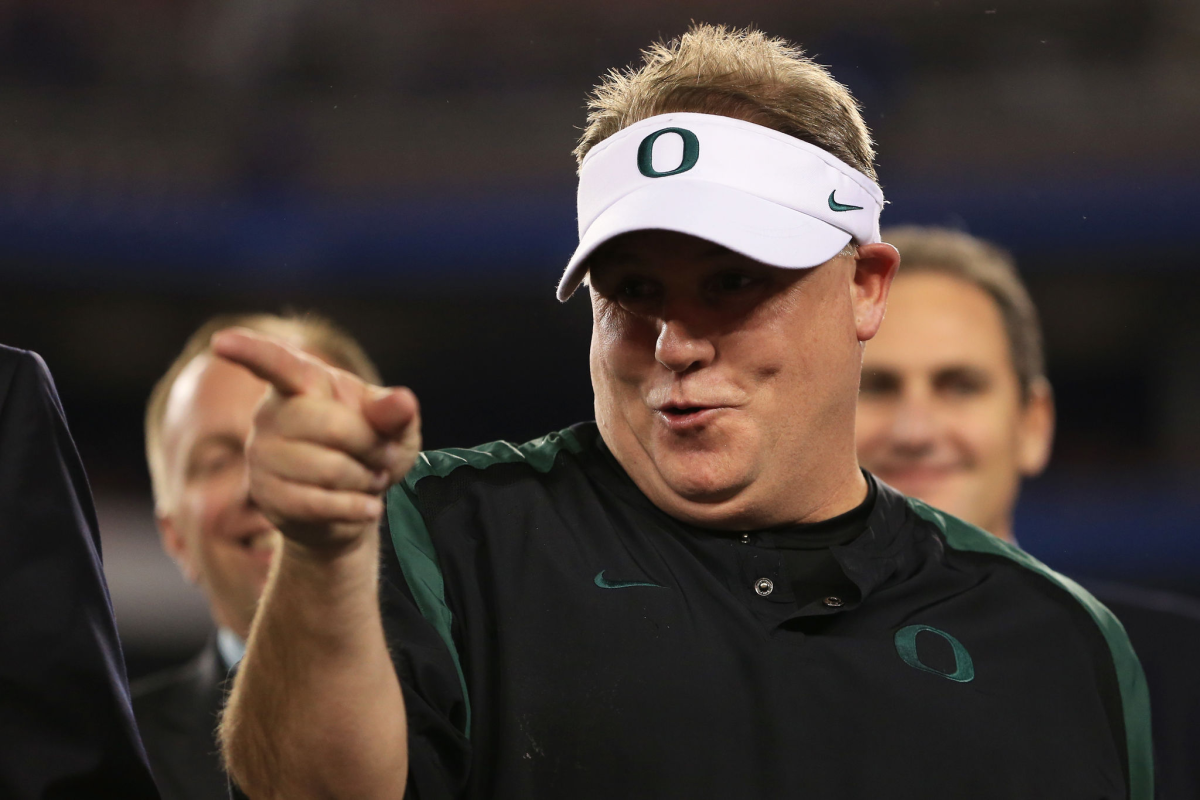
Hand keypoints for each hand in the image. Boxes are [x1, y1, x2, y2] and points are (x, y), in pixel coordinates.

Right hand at [212, 328, 420, 554]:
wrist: (354, 503)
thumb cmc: (372, 451)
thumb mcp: (394, 429)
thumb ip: (395, 413)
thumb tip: (402, 400)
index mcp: (302, 382)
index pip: (277, 363)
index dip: (251, 351)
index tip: (222, 342)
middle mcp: (272, 414)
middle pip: (332, 426)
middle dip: (372, 446)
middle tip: (384, 456)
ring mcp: (262, 454)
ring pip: (327, 469)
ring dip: (364, 479)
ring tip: (369, 479)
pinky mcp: (264, 494)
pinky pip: (316, 504)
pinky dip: (354, 508)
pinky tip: (368, 507)